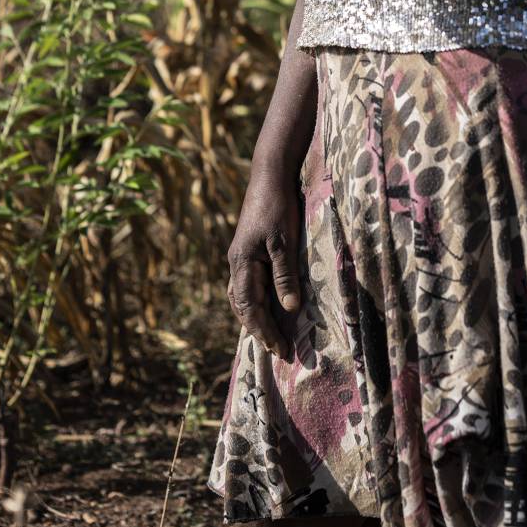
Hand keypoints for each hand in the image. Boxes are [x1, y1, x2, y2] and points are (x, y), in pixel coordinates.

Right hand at [227, 167, 301, 361]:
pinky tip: (267, 307)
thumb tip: (290, 310)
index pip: (250, 308)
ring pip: (242, 297)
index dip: (265, 330)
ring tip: (270, 336)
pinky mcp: (249, 250)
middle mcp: (237, 263)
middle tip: (278, 350)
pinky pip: (248, 285)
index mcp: (242, 263)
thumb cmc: (278, 206)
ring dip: (254, 318)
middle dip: (259, 330)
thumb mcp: (284, 241)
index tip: (280, 349)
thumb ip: (285, 275)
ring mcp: (241, 257)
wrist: (270, 176)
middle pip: (242, 307)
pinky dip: (255, 302)